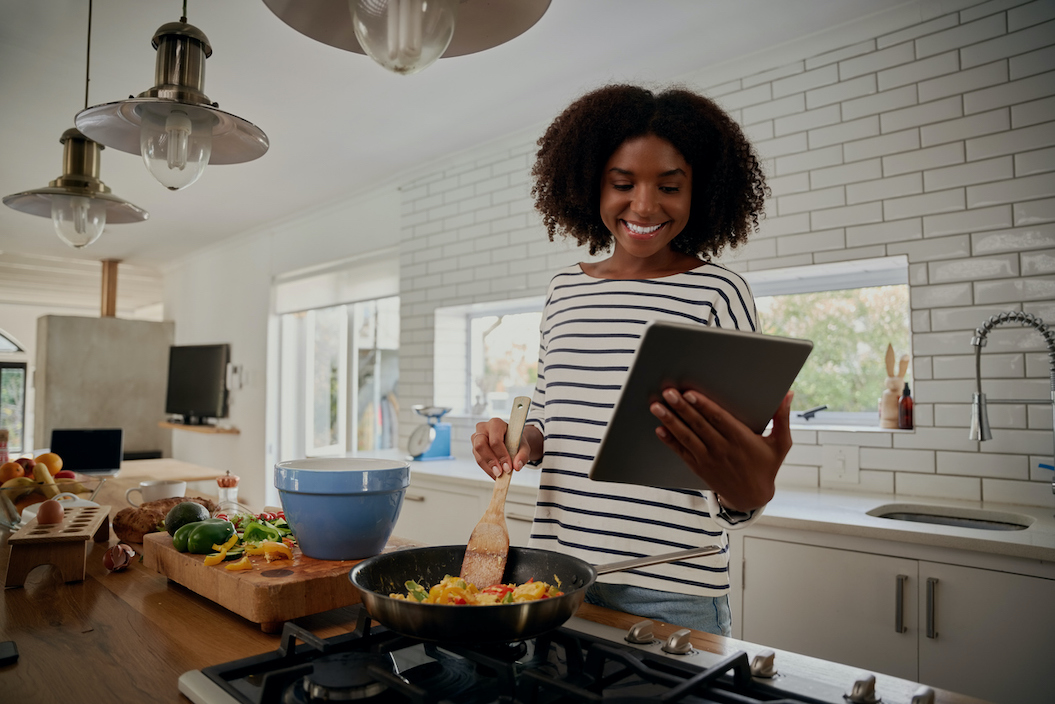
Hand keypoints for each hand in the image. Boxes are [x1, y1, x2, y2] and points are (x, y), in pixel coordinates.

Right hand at [471, 418, 540, 478]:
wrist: (511, 440)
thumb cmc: (516, 441)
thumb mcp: (523, 446)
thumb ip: (523, 455)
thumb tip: (516, 466)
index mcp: (496, 423)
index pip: (495, 440)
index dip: (501, 455)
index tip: (508, 468)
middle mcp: (483, 428)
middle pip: (481, 445)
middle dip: (491, 461)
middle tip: (500, 473)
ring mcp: (476, 437)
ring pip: (477, 454)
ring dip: (488, 467)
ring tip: (499, 475)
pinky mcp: (474, 447)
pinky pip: (478, 459)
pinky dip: (487, 469)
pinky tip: (495, 474)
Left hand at [650, 389, 793, 511]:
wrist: (752, 498)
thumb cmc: (767, 466)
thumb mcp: (781, 444)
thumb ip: (782, 418)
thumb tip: (788, 394)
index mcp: (742, 440)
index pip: (719, 419)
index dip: (703, 406)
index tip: (690, 393)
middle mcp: (723, 449)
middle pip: (699, 425)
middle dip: (681, 408)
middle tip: (667, 393)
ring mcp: (709, 459)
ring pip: (686, 437)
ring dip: (670, 421)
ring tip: (657, 407)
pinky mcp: (699, 467)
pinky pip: (682, 452)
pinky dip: (670, 441)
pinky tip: (659, 429)